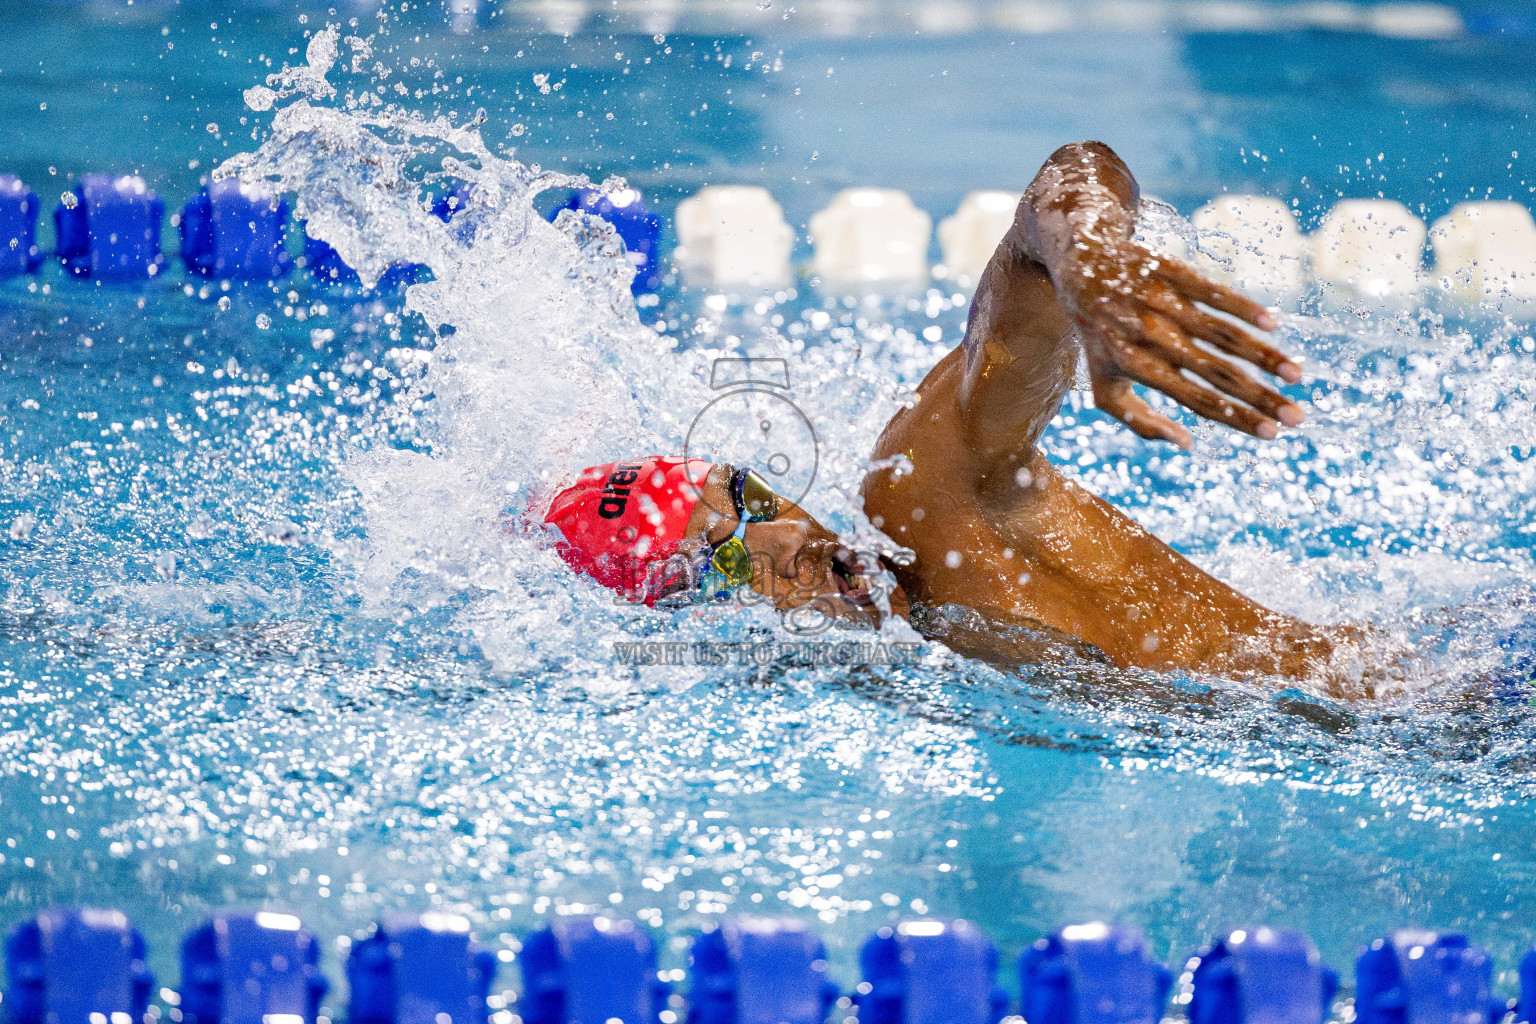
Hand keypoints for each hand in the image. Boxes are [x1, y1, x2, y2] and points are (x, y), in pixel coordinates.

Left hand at [1055, 238, 1304, 447]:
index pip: (1197, 399)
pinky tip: (1271, 325)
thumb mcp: (1104, 385)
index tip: (1272, 434)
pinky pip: (1214, 292)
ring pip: (1222, 335)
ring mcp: (1164, 305)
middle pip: (1217, 374)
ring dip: (1263, 356)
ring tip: (1296, 376)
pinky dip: (1243, 308)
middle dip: (1261, 398)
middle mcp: (1153, 338)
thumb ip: (1139, 421)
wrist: (1082, 268)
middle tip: (1297, 418)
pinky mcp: (1173, 273)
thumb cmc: (1099, 337)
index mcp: (1139, 368)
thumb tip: (1187, 444)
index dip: (1235, 418)